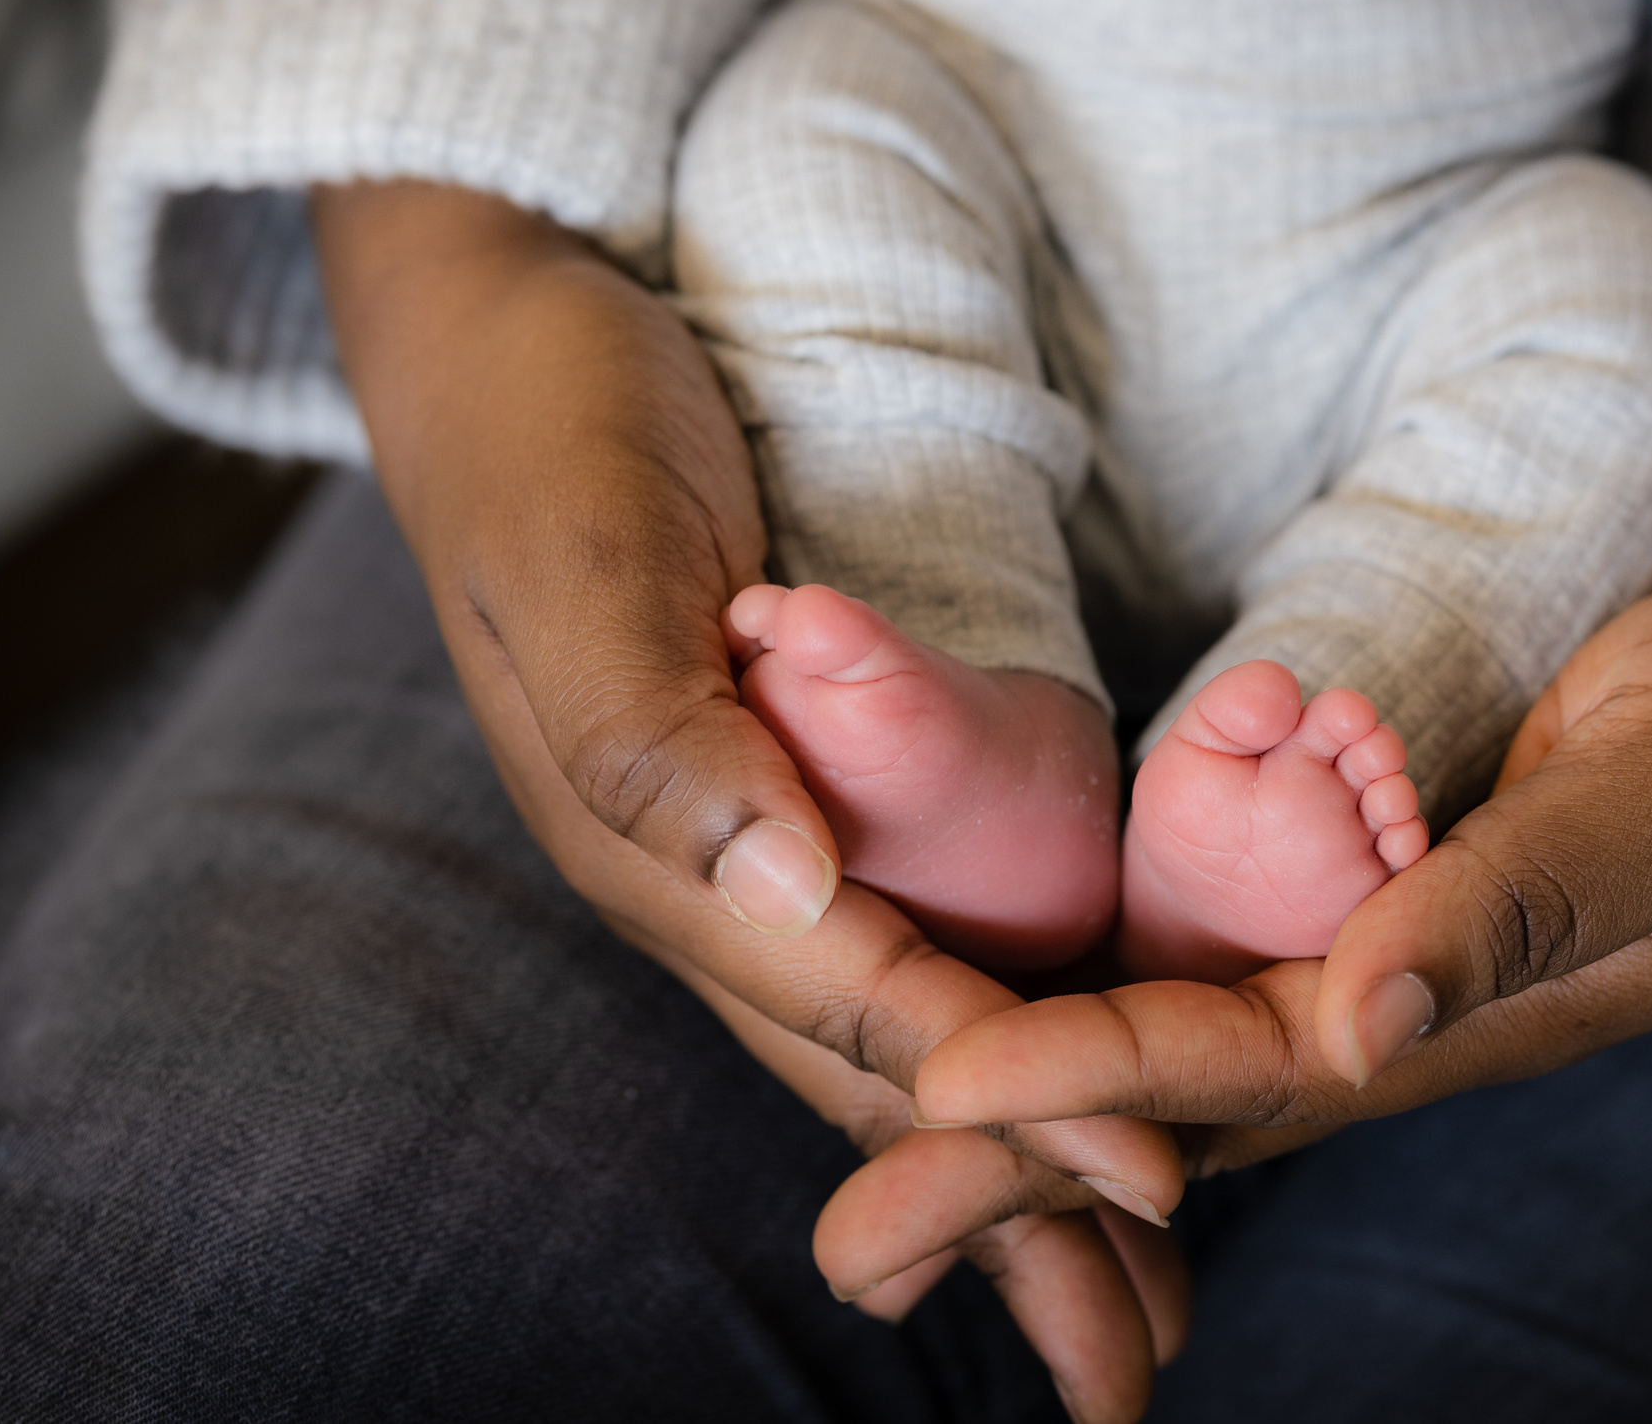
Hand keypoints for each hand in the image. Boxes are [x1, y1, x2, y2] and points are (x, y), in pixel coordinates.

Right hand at [311, 182, 1181, 1421]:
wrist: (498, 330)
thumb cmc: (547, 418)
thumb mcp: (587, 543)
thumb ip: (655, 730)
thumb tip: (779, 883)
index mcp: (654, 844)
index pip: (860, 1001)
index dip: (1008, 1093)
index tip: (1154, 1176)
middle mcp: (699, 876)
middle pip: (873, 1075)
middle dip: (1010, 1206)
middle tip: (1147, 1346)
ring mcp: (736, 844)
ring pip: (880, 1041)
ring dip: (995, 1167)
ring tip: (1116, 1288)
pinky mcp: (777, 792)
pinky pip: (881, 954)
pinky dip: (965, 1048)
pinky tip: (1027, 1095)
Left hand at [817, 530, 1651, 1292]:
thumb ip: (1523, 904)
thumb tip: (1363, 1021)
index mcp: (1461, 1009)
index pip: (1238, 1069)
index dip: (1082, 1093)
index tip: (926, 1110)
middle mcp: (1394, 991)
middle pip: (1172, 1095)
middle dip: (1011, 1168)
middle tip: (847, 1245)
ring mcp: (1377, 929)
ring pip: (1176, 1030)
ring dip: (1032, 1090)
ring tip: (874, 1142)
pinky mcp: (1370, 853)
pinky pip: (1218, 935)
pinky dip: (1108, 990)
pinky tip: (1012, 1012)